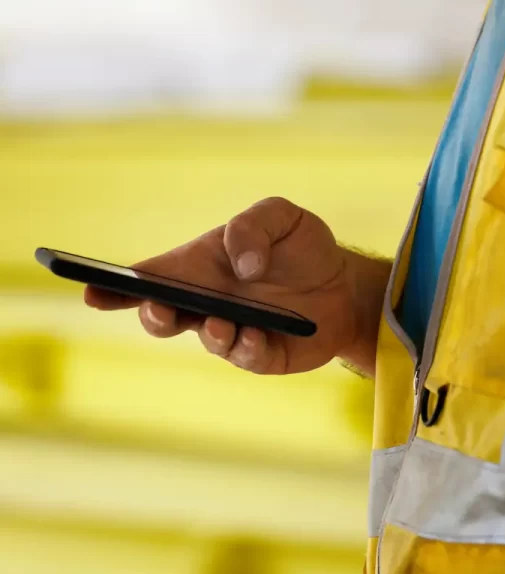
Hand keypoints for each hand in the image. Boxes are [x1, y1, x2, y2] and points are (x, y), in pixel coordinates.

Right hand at [85, 197, 362, 374]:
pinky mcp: (261, 354)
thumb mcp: (282, 216)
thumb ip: (252, 225)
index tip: (90, 289)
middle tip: (162, 308)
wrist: (345, 285)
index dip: (116, 287)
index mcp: (202, 267)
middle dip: (153, 315)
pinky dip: (245, 348)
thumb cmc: (303, 248)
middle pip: (164, 315)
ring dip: (207, 332)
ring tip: (222, 322)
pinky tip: (254, 336)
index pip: (151, 277)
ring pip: (204, 338)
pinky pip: (244, 357)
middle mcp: (209, 302)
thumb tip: (237, 264)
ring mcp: (234, 330)